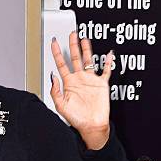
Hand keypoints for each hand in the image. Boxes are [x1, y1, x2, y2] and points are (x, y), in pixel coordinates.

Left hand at [50, 32, 113, 149]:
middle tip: (71, 33)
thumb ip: (55, 90)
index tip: (54, 42)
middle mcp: (79, 80)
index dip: (57, 53)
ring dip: (86, 49)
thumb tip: (52, 76)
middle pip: (75, 58)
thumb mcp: (60, 105)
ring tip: (84, 38)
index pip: (61, 64)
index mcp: (68, 84)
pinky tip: (109, 54)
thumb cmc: (76, 118)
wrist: (91, 126)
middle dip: (73, 45)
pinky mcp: (102, 84)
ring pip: (88, 61)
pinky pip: (106, 71)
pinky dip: (108, 62)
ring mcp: (90, 81)